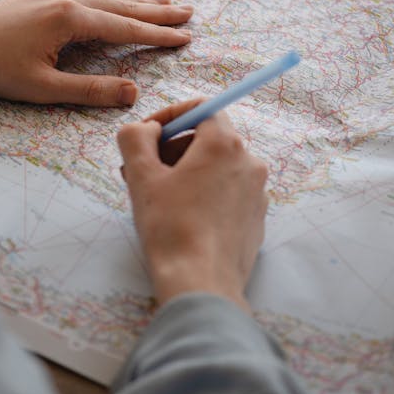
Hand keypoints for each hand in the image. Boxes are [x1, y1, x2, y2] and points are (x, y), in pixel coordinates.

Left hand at [0, 0, 191, 105]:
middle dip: (157, 12)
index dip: (158, 35)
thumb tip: (133, 93)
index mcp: (71, 20)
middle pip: (123, 6)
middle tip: (189, 13)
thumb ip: (90, 91)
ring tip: (164, 0)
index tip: (187, 37)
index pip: (127, 29)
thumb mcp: (42, 88)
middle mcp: (67, 0)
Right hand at [118, 100, 267, 310]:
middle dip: (173, 148)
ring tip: (158, 198)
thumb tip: (147, 130)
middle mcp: (249, 162)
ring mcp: (257, 192)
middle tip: (143, 171)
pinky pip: (228, 192)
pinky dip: (205, 194)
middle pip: (208, 138)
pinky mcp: (257, 218)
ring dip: (187, 172)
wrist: (201, 285)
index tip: (147, 137)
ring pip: (217, 167)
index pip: (200, 108)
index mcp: (224, 144)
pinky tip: (182, 218)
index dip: (169, 116)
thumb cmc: (170, 228)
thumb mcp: (141, 176)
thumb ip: (136, 137)